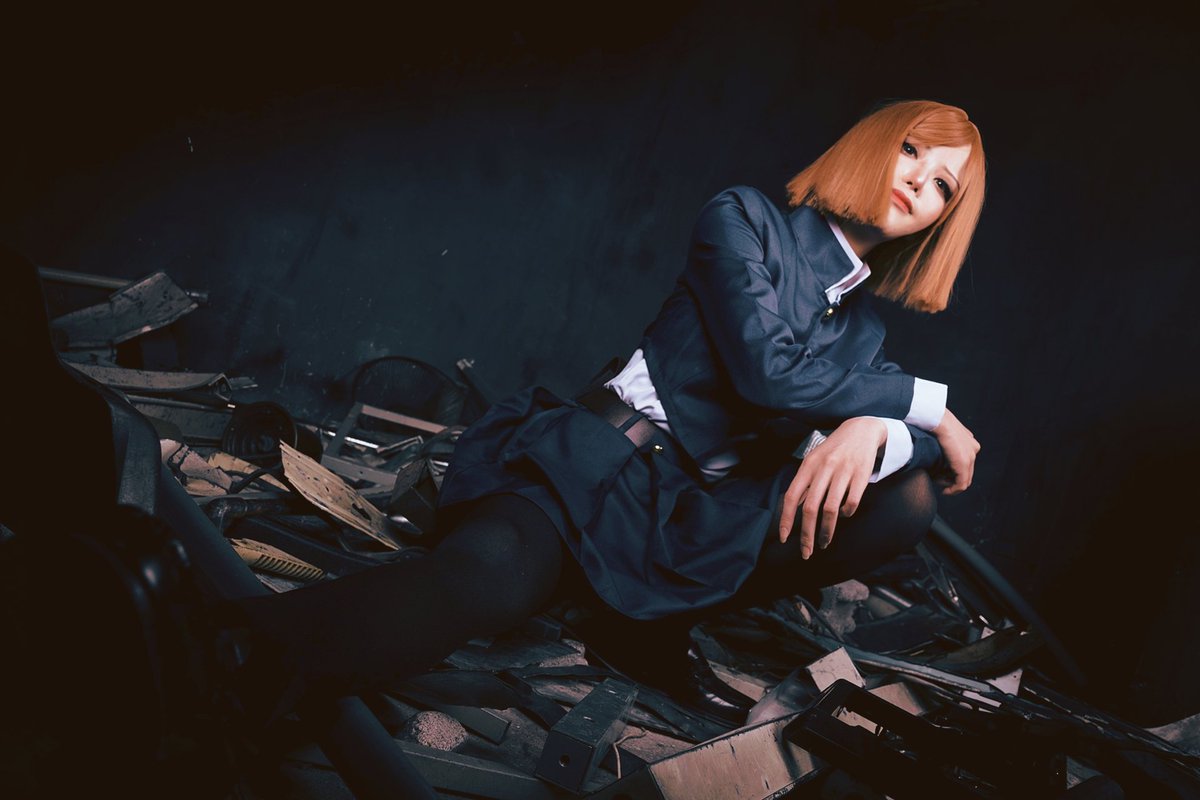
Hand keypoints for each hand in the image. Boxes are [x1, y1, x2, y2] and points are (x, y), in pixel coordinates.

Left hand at [778, 417, 886, 558]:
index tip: (785, 539)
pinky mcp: (861, 476)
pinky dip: (846, 514)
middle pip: (810, 508)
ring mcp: (843, 472)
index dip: (786, 520)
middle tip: (806, 551)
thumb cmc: (833, 450)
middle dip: (806, 534)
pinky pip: (851, 503)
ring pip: (831, 509)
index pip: (791, 497)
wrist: (861, 430)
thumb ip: (805, 484)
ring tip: (824, 542)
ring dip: (827, 531)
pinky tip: (844, 516)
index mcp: (808, 466)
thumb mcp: (814, 461)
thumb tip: (791, 510)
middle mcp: (823, 468)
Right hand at [931, 408, 979, 494]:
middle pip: (966, 473)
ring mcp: (970, 457)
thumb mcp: (944, 431)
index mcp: (970, 442)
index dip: (953, 472)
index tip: (941, 475)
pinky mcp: (964, 464)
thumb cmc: (935, 422)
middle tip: (939, 481)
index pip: (965, 463)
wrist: (936, 419)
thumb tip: (939, 444)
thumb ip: (946, 440)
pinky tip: (945, 491)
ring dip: (952, 485)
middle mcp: (973, 449)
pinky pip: (961, 483)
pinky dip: (953, 490)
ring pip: (965, 480)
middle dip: (953, 480)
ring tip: (939, 484)